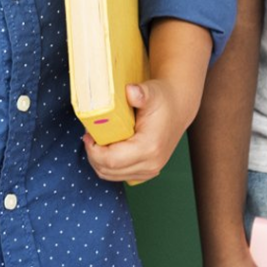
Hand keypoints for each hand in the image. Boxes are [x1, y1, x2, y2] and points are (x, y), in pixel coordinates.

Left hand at [83, 73, 198, 184]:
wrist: (177, 108)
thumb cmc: (162, 99)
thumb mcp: (151, 92)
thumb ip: (140, 93)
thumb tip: (130, 91)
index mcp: (149, 147)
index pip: (111, 160)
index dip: (93, 150)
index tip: (89, 134)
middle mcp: (151, 163)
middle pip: (108, 170)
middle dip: (93, 154)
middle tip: (90, 136)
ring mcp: (150, 171)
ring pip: (111, 175)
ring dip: (98, 161)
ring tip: (97, 141)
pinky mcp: (147, 172)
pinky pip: (119, 175)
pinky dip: (108, 165)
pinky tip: (107, 149)